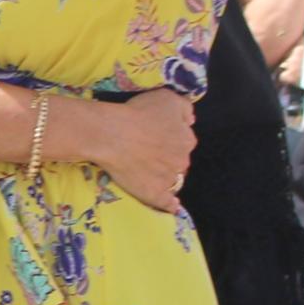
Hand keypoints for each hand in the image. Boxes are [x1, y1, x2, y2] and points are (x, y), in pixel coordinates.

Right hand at [68, 87, 194, 215]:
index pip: (185, 140)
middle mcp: (182, 160)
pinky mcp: (154, 194)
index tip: (156, 136)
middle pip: (179, 161)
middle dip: (168, 157)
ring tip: (148, 172)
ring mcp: (169, 179)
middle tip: (148, 152)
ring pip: (173, 180)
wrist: (112, 135)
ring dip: (166, 177)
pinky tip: (171, 206)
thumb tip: (191, 121)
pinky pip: (167, 203)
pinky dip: (170, 205)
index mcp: (186, 139)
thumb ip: (185, 108)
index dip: (171, 138)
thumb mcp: (167, 98)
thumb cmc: (138, 113)